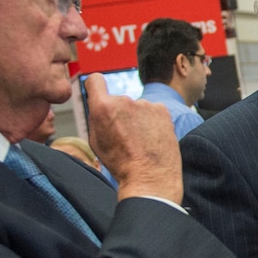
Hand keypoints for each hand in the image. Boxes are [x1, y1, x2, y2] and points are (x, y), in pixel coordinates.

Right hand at [84, 73, 182, 203]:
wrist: (150, 177)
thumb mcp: (96, 141)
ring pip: (137, 108)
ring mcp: (145, 104)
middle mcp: (124, 100)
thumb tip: (98, 105)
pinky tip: (152, 138)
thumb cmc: (121, 163)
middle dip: (120, 113)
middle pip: (118, 101)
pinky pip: (153, 111)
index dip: (96, 86)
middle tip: (125, 136)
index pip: (95, 80)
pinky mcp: (162, 109)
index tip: (98, 91)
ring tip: (141, 141)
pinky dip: (152, 121)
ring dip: (138, 119)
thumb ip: (96, 118)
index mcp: (103, 107)